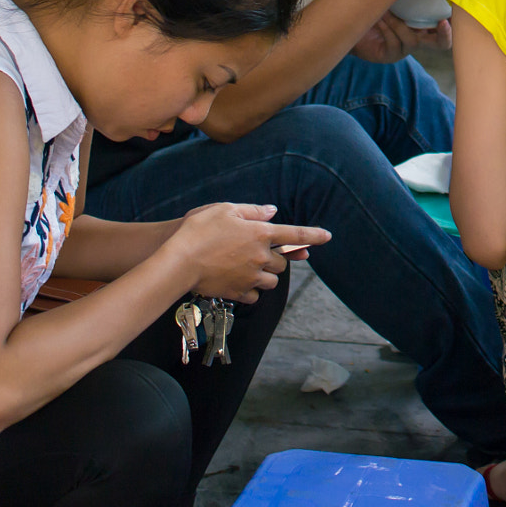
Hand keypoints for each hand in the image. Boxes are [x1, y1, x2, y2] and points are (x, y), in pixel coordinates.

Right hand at [168, 203, 328, 302]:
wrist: (178, 262)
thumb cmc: (199, 231)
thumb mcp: (225, 210)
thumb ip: (252, 211)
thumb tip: (272, 212)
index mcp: (260, 233)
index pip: (296, 234)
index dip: (313, 235)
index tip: (327, 236)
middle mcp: (260, 256)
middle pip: (282, 262)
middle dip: (276, 258)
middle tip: (258, 252)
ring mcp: (250, 276)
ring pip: (271, 281)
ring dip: (266, 275)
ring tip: (248, 268)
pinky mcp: (238, 292)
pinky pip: (254, 296)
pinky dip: (251, 290)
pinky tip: (238, 282)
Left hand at [354, 9, 446, 62]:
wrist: (352, 20)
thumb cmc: (376, 4)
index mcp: (423, 24)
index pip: (445, 27)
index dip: (453, 23)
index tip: (451, 13)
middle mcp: (418, 38)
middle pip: (441, 44)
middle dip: (444, 35)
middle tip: (443, 23)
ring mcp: (405, 49)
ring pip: (412, 40)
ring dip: (400, 24)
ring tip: (387, 11)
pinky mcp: (391, 55)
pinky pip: (395, 44)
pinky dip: (388, 30)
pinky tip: (380, 19)